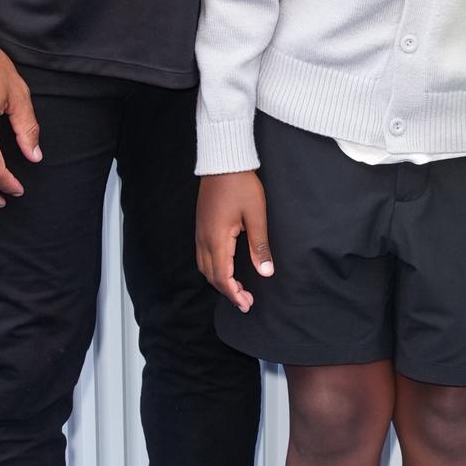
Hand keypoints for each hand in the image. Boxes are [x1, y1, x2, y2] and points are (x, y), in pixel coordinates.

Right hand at [196, 171, 272, 310]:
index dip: (234, 294)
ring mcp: (200, 232)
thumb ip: (259, 246)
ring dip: (220, 280)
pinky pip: (203, 255)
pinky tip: (226, 268)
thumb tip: (265, 272)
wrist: (223, 162)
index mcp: (217, 239)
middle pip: (211, 275)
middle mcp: (204, 239)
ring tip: (238, 288)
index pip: (222, 277)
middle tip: (246, 301)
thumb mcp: (256, 215)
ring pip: (204, 266)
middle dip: (228, 291)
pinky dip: (214, 268)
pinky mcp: (202, 226)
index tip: (246, 304)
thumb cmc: (241, 185)